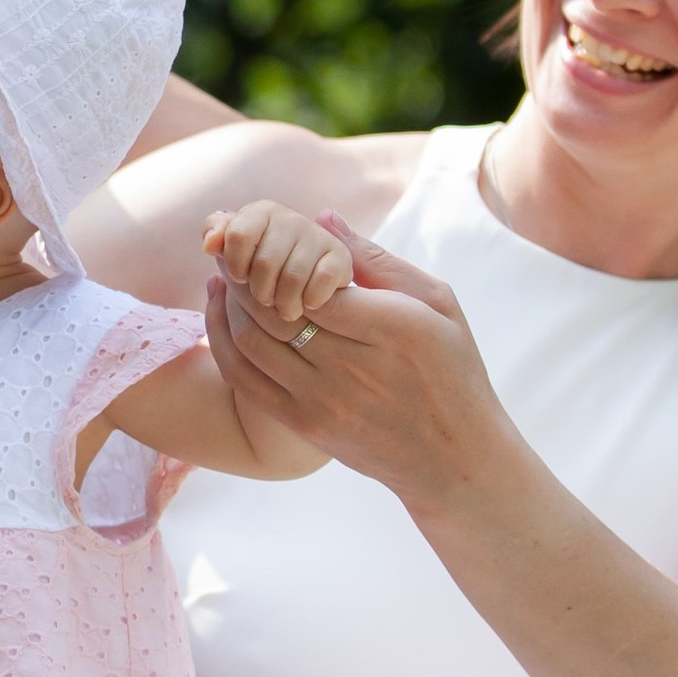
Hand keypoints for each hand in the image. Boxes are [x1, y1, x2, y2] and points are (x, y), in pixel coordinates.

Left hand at [203, 202, 353, 339]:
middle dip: (260, 291)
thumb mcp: (238, 249)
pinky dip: (310, 300)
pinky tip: (308, 303)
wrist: (312, 276)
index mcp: (262, 211)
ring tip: (284, 309)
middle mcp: (292, 218)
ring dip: (284, 303)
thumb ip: (220, 236)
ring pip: (291, 278)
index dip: (235, 265)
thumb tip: (209, 243)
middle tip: (266, 299)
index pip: (236, 236)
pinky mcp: (342, 258)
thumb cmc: (266, 265)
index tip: (241, 277)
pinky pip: (321, 282)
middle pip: (264, 263)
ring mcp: (319, 237)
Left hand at [203, 218, 512, 514]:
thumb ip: (378, 260)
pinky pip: (246, 381)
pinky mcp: (306, 426)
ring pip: (251, 343)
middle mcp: (355, 367)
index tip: (265, 239)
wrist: (453, 459)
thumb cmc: (453, 369)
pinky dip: (224, 344)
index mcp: (393, 329)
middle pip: (274, 311)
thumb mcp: (437, 303)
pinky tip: (224, 317)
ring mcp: (325, 401)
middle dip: (244, 274)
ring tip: (225, 280)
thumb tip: (324, 217)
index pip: (314, 283)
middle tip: (229, 251)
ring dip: (230, 307)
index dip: (279, 258)